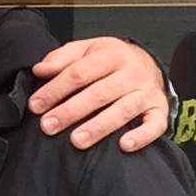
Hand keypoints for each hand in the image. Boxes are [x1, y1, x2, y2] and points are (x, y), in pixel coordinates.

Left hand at [29, 35, 170, 151]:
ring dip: (99, 126)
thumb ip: (62, 58)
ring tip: (77, 141)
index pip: (79, 73)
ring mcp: (147, 92)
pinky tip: (124, 145)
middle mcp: (132, 73)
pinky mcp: (160, 110)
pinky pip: (155, 125)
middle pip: (98, 93)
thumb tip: (40, 70)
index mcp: (112, 54)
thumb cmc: (111, 60)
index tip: (36, 106)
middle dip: (71, 111)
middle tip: (48, 126)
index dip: (55, 90)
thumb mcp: (87, 50)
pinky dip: (142, 136)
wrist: (150, 64)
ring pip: (122, 110)